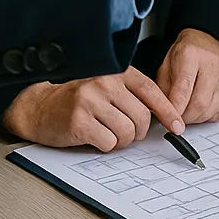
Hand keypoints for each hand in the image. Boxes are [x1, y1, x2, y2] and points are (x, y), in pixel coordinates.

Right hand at [1, 67, 184, 151]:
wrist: (41, 106)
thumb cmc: (78, 99)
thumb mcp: (107, 88)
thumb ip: (131, 94)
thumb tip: (163, 116)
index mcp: (115, 72)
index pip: (150, 90)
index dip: (167, 110)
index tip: (177, 126)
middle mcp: (104, 82)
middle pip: (141, 117)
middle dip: (138, 132)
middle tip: (126, 133)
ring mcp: (91, 100)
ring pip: (127, 132)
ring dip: (121, 141)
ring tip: (108, 134)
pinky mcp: (79, 120)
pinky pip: (108, 143)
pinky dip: (106, 146)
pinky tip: (95, 137)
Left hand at [157, 28, 218, 124]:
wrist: (205, 46)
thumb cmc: (184, 58)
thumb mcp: (166, 66)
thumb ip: (163, 89)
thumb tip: (164, 113)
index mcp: (191, 55)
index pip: (184, 87)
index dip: (175, 108)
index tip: (168, 118)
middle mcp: (211, 65)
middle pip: (200, 102)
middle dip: (185, 117)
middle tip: (177, 118)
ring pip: (210, 110)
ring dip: (195, 119)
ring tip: (187, 113)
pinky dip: (208, 117)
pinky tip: (201, 110)